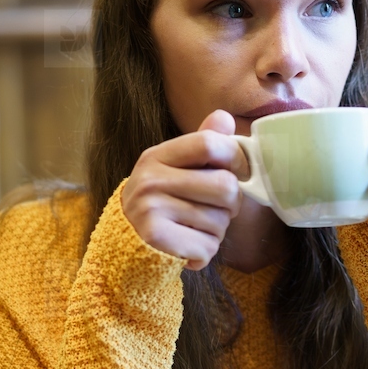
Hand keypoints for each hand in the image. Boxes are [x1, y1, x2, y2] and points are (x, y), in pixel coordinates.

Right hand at [121, 110, 249, 269]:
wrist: (126, 243)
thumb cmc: (162, 201)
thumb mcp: (176, 167)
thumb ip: (202, 143)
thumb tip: (225, 118)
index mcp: (157, 156)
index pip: (208, 143)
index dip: (236, 157)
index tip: (241, 172)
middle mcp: (150, 179)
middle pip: (225, 185)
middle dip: (233, 203)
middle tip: (219, 209)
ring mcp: (151, 208)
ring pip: (220, 220)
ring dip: (218, 230)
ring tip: (196, 228)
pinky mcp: (157, 238)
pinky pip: (208, 245)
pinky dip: (206, 250)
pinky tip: (189, 245)